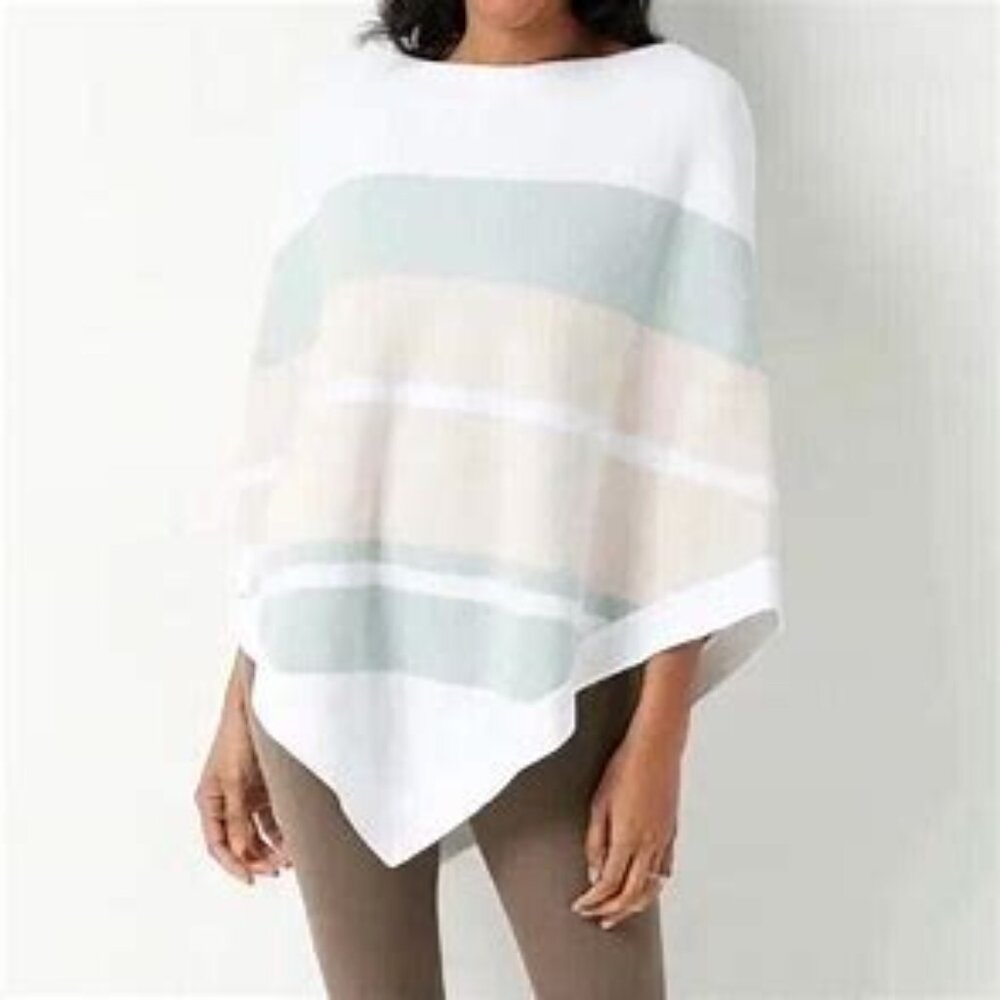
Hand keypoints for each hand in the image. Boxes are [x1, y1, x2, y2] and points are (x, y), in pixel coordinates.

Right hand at [194, 651, 291, 882]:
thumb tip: (241, 851)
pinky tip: (294, 839)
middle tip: (277, 869)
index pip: (218, 844)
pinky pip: (271, 817)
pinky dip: (281, 830)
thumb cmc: (238, 738)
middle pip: (239, 842)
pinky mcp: (263, 788)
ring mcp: (245, 796)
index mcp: (210, 801)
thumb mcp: (236, 781)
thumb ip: (238, 817)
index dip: (233, 864)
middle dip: (257, 858)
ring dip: (271, 847)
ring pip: (257, 832)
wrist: (257, 707)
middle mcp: (226, 802)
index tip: (251, 879)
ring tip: (290, 857)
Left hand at [570, 728, 681, 929]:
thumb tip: (594, 872)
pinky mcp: (672, 833)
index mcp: (627, 839)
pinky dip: (653, 887)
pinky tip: (645, 887)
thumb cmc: (624, 768)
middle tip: (596, 918)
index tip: (580, 906)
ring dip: (634, 906)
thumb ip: (595, 841)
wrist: (656, 748)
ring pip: (651, 888)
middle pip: (631, 894)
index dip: (593, 900)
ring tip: (619, 912)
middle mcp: (649, 845)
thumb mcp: (598, 803)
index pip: (608, 884)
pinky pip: (665, 871)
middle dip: (612, 911)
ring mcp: (664, 841)